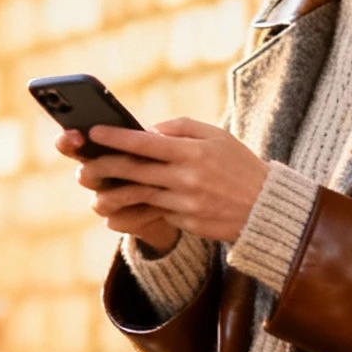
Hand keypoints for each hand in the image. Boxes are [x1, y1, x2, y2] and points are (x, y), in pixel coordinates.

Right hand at [54, 129, 179, 251]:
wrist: (182, 200)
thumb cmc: (172, 162)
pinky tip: (162, 208)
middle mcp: (98, 177)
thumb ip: (161, 133)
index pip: (73, 144)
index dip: (68, 141)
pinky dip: (141, 214)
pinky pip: (119, 221)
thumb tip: (152, 132)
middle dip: (101, 168)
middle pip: (84, 175)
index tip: (77, 135)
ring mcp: (106, 203)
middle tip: (124, 162)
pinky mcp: (120, 222)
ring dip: (127, 193)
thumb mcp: (169, 142)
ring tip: (155, 186)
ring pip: (101, 201)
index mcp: (101, 150)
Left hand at [65, 117, 268, 246]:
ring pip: (140, 197)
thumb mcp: (217, 136)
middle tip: (84, 163)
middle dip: (105, 166)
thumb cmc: (239, 165)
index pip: (146, 143)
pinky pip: (156, 214)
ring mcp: (186, 204)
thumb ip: (182, 128)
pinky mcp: (187, 222)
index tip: (94, 131)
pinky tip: (121, 209)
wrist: (266, 208)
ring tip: (96, 192)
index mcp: (193, 153)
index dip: (117, 137)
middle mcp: (187, 179)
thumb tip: (149, 129)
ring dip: (114, 194)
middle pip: (136, 171)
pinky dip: (137, 211)